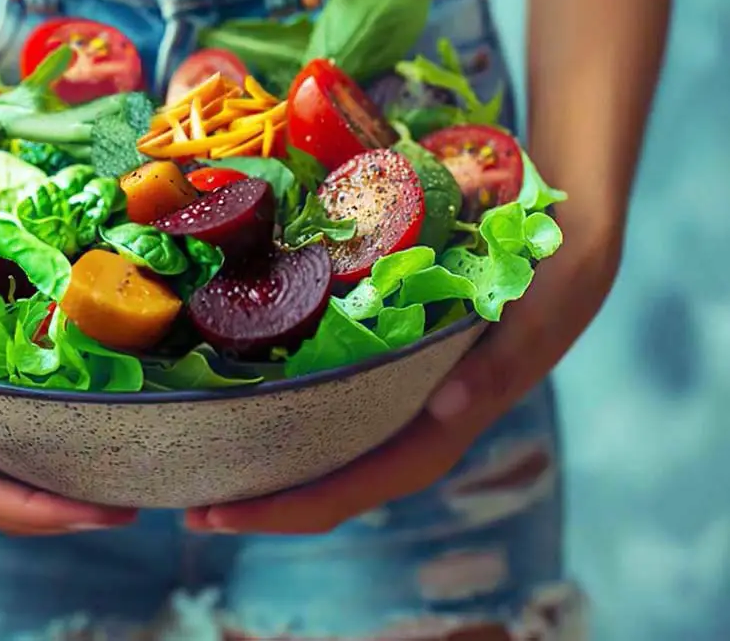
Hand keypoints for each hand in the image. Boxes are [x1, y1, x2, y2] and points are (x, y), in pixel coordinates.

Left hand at [187, 225, 619, 534]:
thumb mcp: (537, 316)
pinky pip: (329, 406)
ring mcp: (396, 399)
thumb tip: (451, 408)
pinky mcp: (385, 368)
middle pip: (331, 482)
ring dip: (267, 466)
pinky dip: (284, 416)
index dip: (292, 507)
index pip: (361, 484)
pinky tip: (241, 404)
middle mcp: (413, 422)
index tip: (222, 514)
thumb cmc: (551, 278)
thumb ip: (500, 367)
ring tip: (201, 468)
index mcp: (446, 424)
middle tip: (187, 505)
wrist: (564, 237)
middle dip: (263, 502)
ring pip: (326, 450)